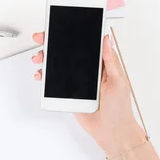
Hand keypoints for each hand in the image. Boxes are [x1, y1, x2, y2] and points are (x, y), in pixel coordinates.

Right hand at [31, 32, 145, 157]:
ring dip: (46, 59)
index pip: (84, 44)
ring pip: (57, 65)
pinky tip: (41, 75)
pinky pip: (54, 82)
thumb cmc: (120, 108)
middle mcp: (87, 70)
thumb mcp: (119, 81)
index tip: (61, 27)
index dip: (72, 34)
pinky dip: (45, 77)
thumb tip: (107, 40)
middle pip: (66, 52)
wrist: (111, 131)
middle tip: (42, 38)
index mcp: (100, 64)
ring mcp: (76, 81)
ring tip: (39, 58)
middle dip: (52, 43)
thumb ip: (111, 61)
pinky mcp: (68, 92)